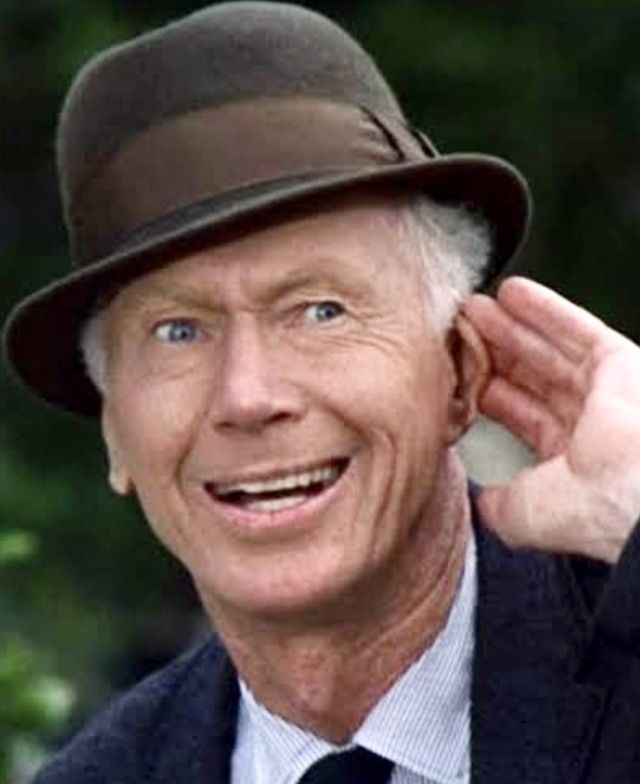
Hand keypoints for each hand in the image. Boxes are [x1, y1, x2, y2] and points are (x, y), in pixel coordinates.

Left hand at [463, 276, 639, 562]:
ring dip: (510, 326)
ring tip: (473, 307)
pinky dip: (544, 308)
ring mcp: (604, 392)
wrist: (634, 490)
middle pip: (530, 377)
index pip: (520, 416)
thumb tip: (483, 501)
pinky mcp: (620, 361)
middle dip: (493, 353)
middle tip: (458, 331)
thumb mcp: (522, 515)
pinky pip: (577, 328)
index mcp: (566, 462)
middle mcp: (587, 425)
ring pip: (548, 350)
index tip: (455, 374)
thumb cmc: (584, 508)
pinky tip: (512, 292)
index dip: (487, 393)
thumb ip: (499, 506)